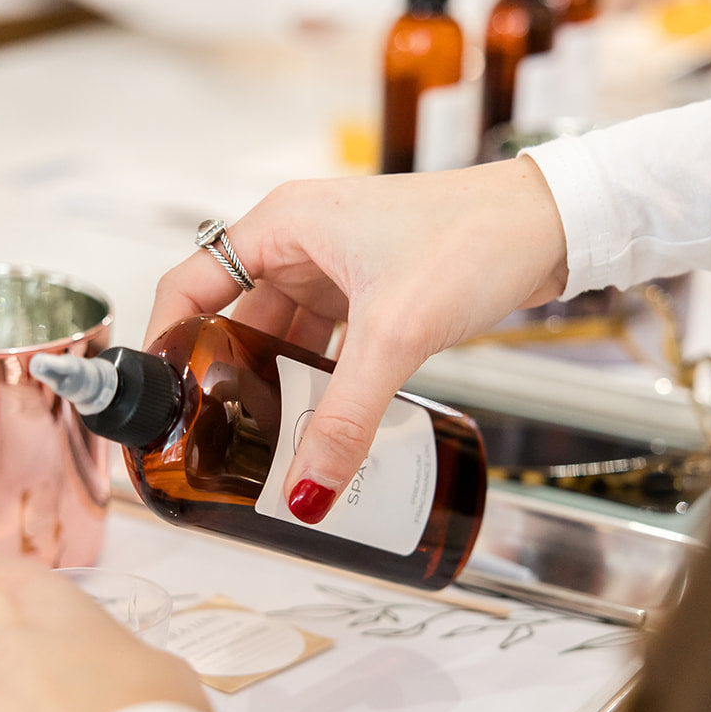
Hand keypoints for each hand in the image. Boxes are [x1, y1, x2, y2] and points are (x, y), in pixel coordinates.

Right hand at [147, 158, 565, 522]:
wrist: (552, 223)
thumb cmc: (473, 237)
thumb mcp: (396, 333)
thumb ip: (347, 416)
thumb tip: (310, 487)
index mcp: (282, 225)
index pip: (190, 284)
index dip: (163, 342)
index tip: (158, 402)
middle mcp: (298, 241)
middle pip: (234, 319)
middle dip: (225, 380)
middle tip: (212, 440)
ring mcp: (334, 267)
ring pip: (282, 336)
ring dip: (276, 386)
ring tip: (262, 443)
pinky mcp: (370, 290)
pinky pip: (323, 343)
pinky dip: (317, 380)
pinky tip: (317, 422)